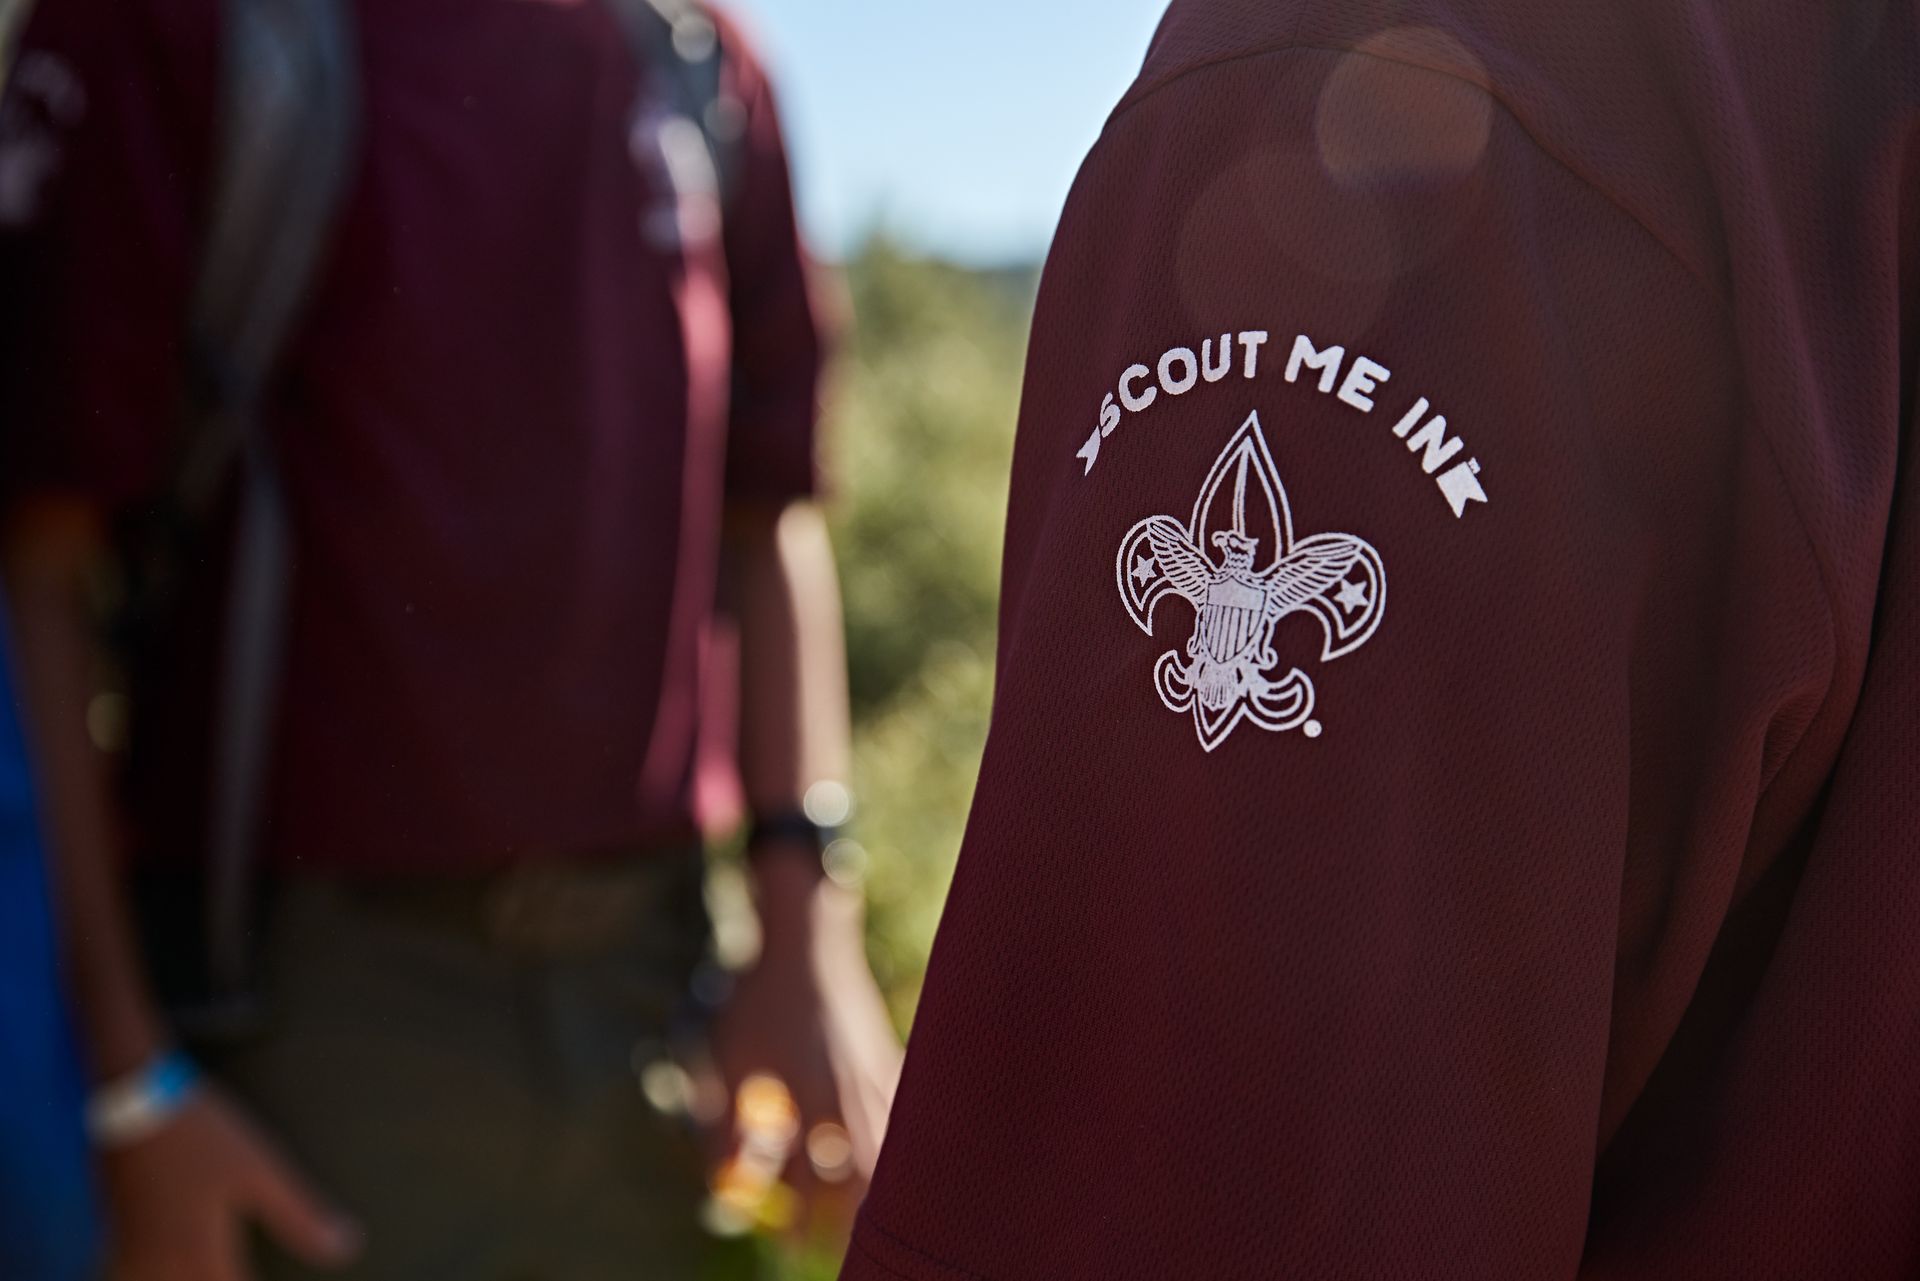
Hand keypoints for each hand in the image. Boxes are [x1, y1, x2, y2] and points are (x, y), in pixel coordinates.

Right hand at [101, 1085, 361, 1280]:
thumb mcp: (259, 1171)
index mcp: (201, 1255)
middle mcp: (160, 1266)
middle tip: (240, 1273)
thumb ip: (300, 1218)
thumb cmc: (201, 1135)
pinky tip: (166, 1270)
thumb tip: (346, 1248)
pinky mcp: (112, 1238)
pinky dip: (146, 1277)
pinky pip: (124, 1276)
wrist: (130, 1100)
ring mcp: (130, 1255)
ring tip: (214, 1273)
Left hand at [708, 846, 902, 1233]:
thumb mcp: (726, 1062)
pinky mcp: (889, 1061)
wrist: (806, 938)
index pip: (807, 1182)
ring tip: (864, 1217)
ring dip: (874, 1189)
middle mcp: (847, 1095)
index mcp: (805, 1099)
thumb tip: (727, 1184)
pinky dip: (898, 1147)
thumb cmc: (755, 998)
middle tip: (832, 1243)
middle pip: (858, 1177)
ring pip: (887, 1151)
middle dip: (845, 1218)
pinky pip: (901, 1118)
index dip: (798, 1221)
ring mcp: (875, 1077)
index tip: (788, 1249)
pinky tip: (894, 1160)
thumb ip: (725, 1126)